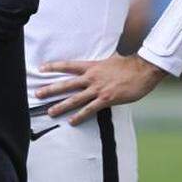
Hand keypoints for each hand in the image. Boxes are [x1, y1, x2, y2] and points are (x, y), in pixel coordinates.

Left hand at [35, 53, 167, 124]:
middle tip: (37, 94)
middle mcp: (91, 77)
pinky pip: (90, 109)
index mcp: (92, 66)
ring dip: (61, 106)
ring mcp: (98, 89)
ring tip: (50, 112)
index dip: (53, 66)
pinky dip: (80, 116)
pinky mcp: (106, 99)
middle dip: (50, 89)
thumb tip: (98, 61)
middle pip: (66, 84)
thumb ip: (101, 63)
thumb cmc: (129, 65)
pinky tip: (72, 121)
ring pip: (75, 99)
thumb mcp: (111, 59)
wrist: (144, 70)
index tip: (40, 68)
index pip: (67, 65)